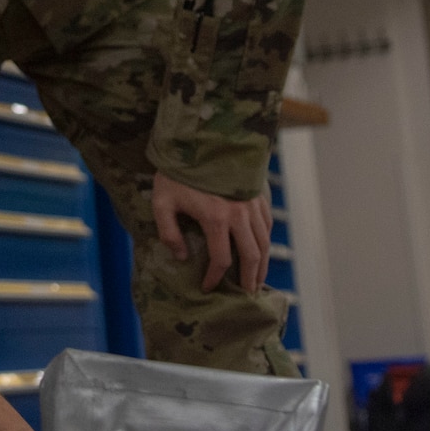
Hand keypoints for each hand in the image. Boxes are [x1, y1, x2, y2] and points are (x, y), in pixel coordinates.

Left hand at [151, 172, 272, 292]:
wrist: (200, 136)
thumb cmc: (177, 170)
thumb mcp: (162, 201)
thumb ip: (169, 232)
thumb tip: (181, 257)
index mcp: (216, 218)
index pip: (221, 260)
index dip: (215, 277)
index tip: (208, 287)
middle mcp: (239, 213)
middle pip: (252, 255)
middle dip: (249, 278)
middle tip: (247, 294)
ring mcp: (252, 203)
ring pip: (264, 241)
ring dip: (262, 264)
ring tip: (257, 279)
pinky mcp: (257, 193)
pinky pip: (267, 222)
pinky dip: (266, 240)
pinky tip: (261, 248)